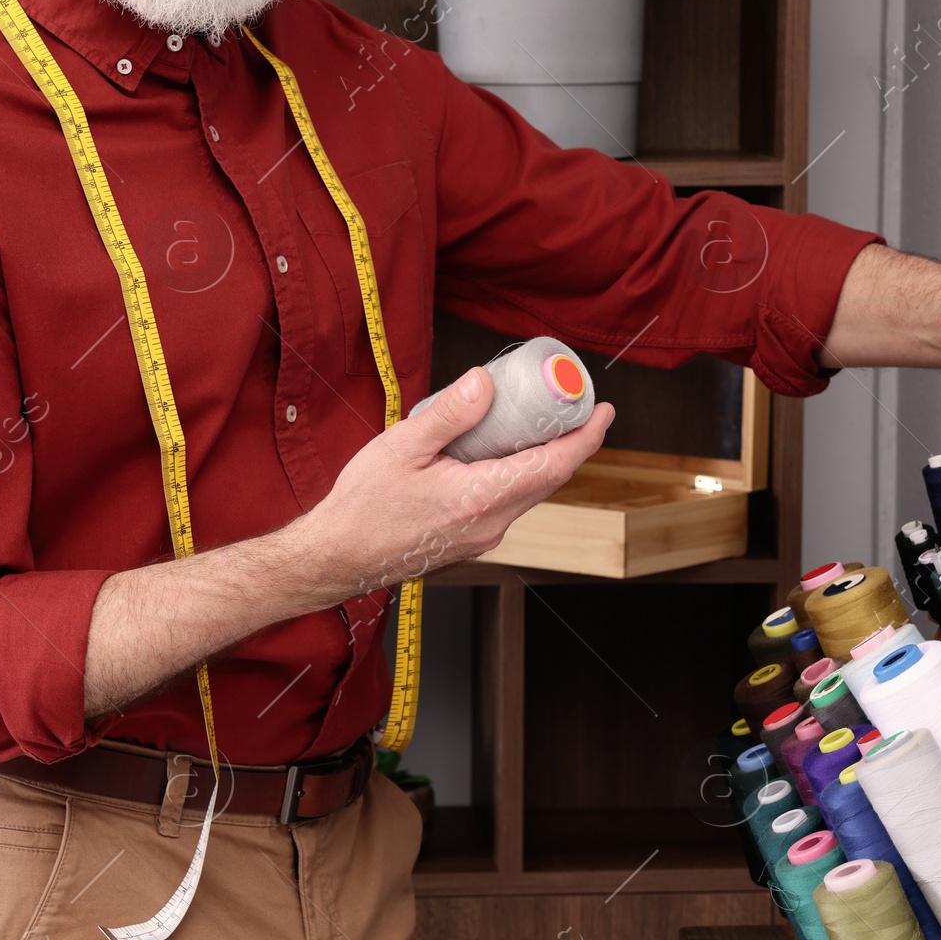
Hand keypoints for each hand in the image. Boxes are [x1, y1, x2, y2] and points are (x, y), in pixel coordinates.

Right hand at [296, 365, 614, 595]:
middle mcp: (492, 524)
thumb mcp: (402, 447)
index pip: (554, 465)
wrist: (338, 557)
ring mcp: (484, 536)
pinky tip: (493, 451)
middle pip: (549, 479)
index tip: (602, 410)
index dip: (586, 436)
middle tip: (567, 404)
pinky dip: (513, 473)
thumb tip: (485, 382)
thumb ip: (450, 414)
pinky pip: (507, 502)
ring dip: (538, 457)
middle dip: (567, 441)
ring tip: (529, 421)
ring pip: (529, 492)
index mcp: (481, 499)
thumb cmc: (362, 508)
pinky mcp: (472, 539)